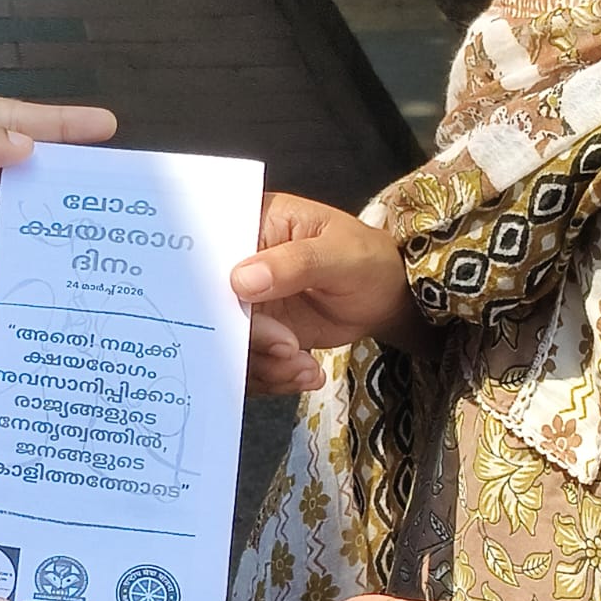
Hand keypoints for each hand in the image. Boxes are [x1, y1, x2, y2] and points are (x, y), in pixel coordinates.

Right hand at [234, 193, 418, 395]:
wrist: (385, 298)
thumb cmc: (368, 260)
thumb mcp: (340, 255)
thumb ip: (295, 263)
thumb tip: (241, 280)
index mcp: (254, 224)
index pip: (214, 254)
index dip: (217, 289)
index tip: (248, 317)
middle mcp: (242, 263)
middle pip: (217, 307)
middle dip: (251, 339)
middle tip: (288, 348)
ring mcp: (248, 302)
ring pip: (231, 342)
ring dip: (266, 365)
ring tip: (304, 368)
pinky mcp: (259, 334)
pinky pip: (250, 362)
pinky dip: (275, 376)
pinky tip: (306, 373)